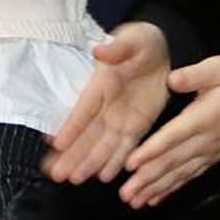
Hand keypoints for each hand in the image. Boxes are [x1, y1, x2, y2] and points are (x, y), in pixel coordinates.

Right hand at [43, 22, 171, 184]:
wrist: (164, 51)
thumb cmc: (141, 42)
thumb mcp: (132, 40)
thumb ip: (117, 47)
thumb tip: (99, 49)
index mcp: (101, 84)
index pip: (83, 109)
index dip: (70, 126)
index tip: (55, 143)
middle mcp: (106, 106)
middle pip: (86, 134)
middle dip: (71, 154)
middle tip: (55, 173)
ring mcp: (120, 118)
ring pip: (102, 145)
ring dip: (88, 162)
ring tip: (73, 179)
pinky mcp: (137, 126)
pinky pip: (125, 147)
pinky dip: (115, 161)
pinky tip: (104, 176)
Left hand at [118, 54, 219, 208]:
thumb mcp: (219, 67)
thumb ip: (194, 74)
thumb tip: (172, 79)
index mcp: (203, 118)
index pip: (172, 137)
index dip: (150, 151)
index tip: (131, 163)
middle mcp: (205, 140)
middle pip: (172, 162)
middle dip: (147, 179)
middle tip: (126, 193)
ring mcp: (209, 151)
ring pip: (179, 174)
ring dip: (156, 189)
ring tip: (136, 201)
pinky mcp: (212, 157)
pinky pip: (190, 176)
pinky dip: (172, 188)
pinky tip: (157, 198)